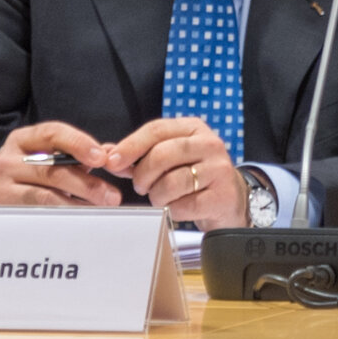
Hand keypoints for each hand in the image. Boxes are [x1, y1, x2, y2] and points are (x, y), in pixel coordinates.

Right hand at [0, 122, 121, 206]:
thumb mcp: (49, 156)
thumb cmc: (32, 173)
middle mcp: (9, 159)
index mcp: (24, 139)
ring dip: (77, 204)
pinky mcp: (1, 207)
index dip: (79, 143)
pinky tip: (78, 219)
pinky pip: (36, 213)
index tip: (101, 158)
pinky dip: (62, 216)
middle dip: (87, 184)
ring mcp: (1, 184)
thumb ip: (79, 154)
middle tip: (112, 196)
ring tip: (99, 210)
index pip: (52, 133)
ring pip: (44, 196)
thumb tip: (112, 153)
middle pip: (52, 170)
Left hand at [106, 117, 249, 229]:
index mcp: (193, 128)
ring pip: (171, 183)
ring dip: (157, 196)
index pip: (156, 130)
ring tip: (162, 197)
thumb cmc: (194, 175)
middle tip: (141, 187)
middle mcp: (209, 144)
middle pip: (162, 155)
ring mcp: (219, 169)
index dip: (130, 146)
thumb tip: (107, 153)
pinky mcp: (222, 195)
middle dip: (143, 175)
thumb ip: (138, 155)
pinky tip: (179, 207)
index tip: (112, 161)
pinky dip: (173, 210)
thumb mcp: (169, 158)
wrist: (230, 198)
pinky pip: (183, 205)